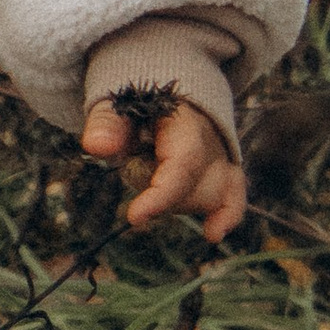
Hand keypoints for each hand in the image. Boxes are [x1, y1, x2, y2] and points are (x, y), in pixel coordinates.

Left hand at [79, 94, 246, 240]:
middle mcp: (211, 141)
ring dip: (176, 199)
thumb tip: (96, 147)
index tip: (135, 217)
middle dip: (159, 193)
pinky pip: (234, 196)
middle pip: (194, 187)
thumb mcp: (116, 105)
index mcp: (185, 122)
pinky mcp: (226, 171)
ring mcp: (221, 157)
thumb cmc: (137, 103)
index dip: (161, 195)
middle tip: (135, 163)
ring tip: (153, 166)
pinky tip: (212, 233)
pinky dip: (226, 215)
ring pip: (211, 196)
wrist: (165, 96)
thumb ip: (107, 124)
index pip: (183, 165)